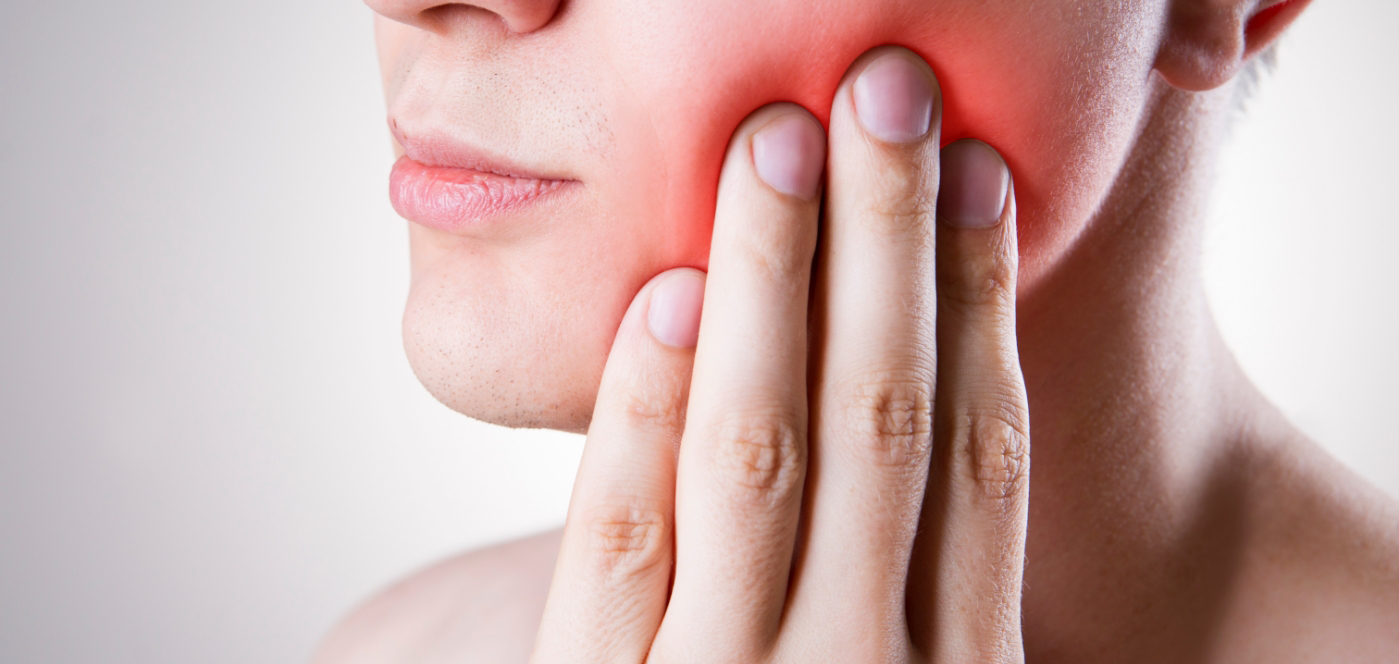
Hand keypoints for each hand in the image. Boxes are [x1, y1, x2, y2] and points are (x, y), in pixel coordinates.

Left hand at [532, 46, 1028, 662]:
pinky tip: (665, 295)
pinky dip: (645, 410)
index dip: (981, 299)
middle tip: (888, 91)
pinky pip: (622, 539)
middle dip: (887, 241)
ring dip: (771, 278)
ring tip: (780, 140)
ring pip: (755, 453)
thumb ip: (918, 589)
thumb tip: (950, 382)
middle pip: (881, 421)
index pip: (979, 458)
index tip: (977, 170)